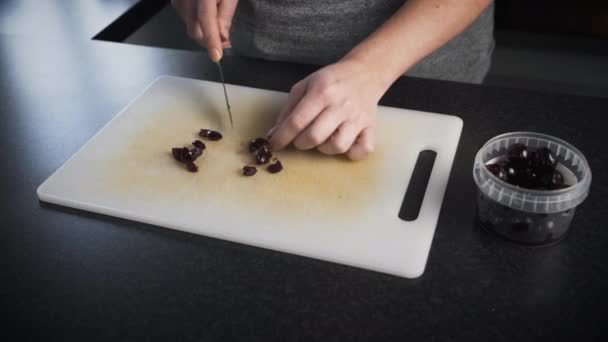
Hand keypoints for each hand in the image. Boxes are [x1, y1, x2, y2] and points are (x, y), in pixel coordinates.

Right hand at [172, 0, 237, 60]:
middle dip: (209, 40)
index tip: (216, 55)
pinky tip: (204, 13)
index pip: (206, 20)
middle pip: (195, 30)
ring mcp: (178, 0)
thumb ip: (225, 16)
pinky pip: (185, 20)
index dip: (211, 39)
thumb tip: (223, 39)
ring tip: (214, 17)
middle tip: (224, 41)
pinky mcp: (174, 2)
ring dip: (203, 30)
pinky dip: (196, 23)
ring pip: (190, 27)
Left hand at [268, 58, 388, 159]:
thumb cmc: (331, 81)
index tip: (274, 144)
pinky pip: (363, 150)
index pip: (297, 121)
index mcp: (322, 92)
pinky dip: (352, 153)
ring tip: (322, 138)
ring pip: (338, 146)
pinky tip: (344, 143)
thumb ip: (289, 109)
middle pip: (315, 137)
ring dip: (324, 148)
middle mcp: (341, 105)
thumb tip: (275, 134)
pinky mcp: (371, 127)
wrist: (364, 73)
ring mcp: (358, 118)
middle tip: (300, 138)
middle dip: (300, 143)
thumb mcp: (305, 86)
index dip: (282, 137)